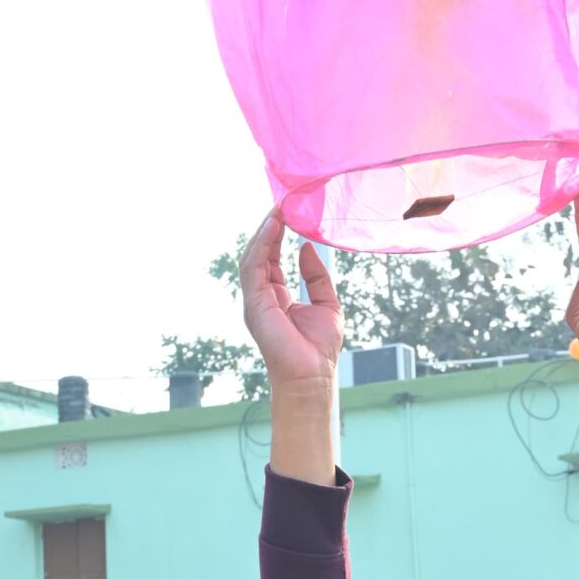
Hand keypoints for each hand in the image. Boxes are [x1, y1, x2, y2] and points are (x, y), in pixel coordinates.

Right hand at [239, 209, 341, 389]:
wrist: (312, 375)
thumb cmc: (319, 348)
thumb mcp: (327, 303)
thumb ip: (316, 276)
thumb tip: (306, 248)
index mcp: (276, 296)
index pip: (273, 258)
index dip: (279, 235)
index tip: (289, 213)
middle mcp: (262, 296)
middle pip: (260, 253)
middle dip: (269, 228)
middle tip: (282, 204)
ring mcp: (255, 300)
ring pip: (252, 256)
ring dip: (264, 231)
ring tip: (277, 210)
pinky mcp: (254, 303)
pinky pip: (253, 267)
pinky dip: (262, 244)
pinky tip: (273, 227)